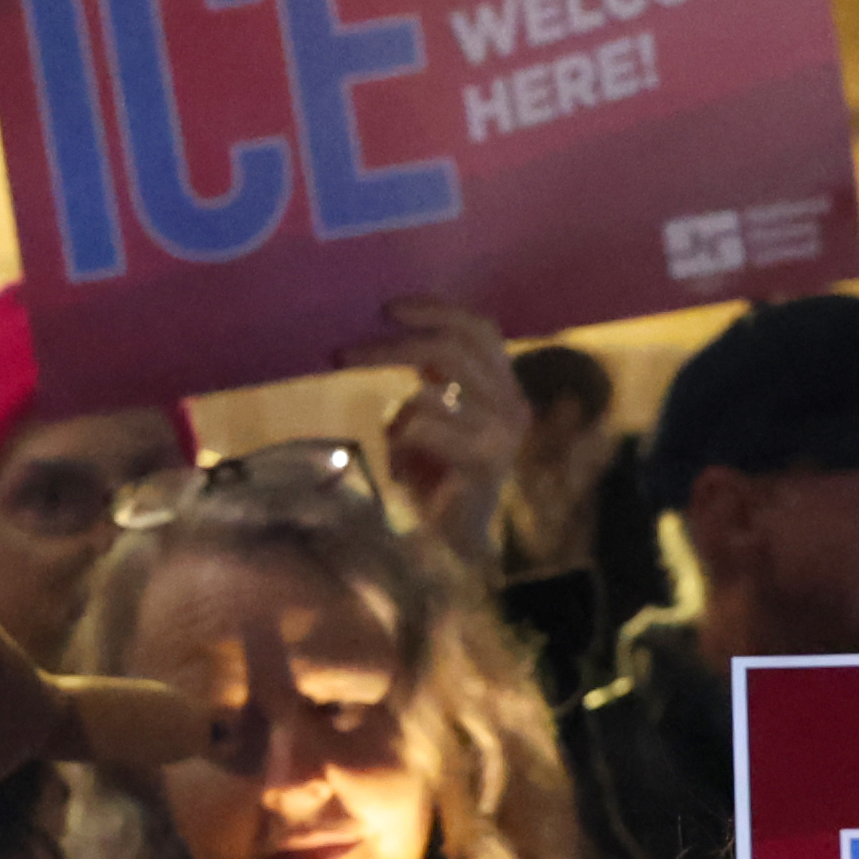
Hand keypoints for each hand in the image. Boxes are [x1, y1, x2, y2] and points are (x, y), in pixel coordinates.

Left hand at [345, 297, 527, 565]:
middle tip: (346, 351)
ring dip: (394, 409)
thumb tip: (399, 329)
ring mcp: (502, 433)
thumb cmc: (440, 484)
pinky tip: (398, 465)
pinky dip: (397, 440)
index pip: (480, 328)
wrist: (458, 551)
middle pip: (457, 345)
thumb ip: (430, 376)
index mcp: (505, 388)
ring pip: (431, 388)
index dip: (436, 309)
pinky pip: (421, 424)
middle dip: (397, 343)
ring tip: (380, 425)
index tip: (389, 307)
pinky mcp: (483, 461)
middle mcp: (513, 405)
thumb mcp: (433, 417)